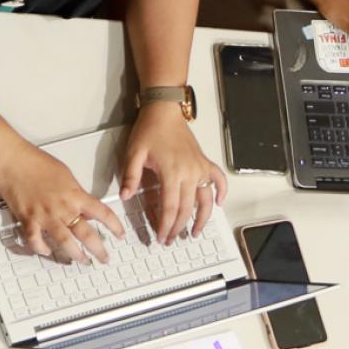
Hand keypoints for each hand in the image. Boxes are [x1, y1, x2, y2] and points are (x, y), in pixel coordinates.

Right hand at [0, 143, 122, 263]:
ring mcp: (45, 216)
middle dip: (99, 250)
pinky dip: (41, 248)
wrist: (12, 161)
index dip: (115, 226)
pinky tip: (46, 251)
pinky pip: (36, 241)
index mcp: (75, 195)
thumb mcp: (66, 175)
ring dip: (76, 255)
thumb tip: (85, 207)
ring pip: (65, 242)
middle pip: (87, 234)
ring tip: (82, 261)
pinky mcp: (28, 220)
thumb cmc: (36, 162)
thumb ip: (77, 193)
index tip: (120, 234)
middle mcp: (63, 208)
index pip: (103, 213)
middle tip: (104, 258)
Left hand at [119, 104, 228, 244]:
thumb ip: (130, 176)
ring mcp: (199, 168)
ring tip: (195, 232)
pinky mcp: (204, 163)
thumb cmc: (150, 129)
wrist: (164, 110)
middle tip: (171, 239)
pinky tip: (219, 203)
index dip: (166, 225)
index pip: (170, 207)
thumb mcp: (134, 152)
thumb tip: (126, 196)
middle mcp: (189, 172)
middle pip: (187, 208)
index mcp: (172, 172)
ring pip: (205, 200)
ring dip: (202, 219)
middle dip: (178, 227)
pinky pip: (218, 180)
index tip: (161, 236)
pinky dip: (221, 192)